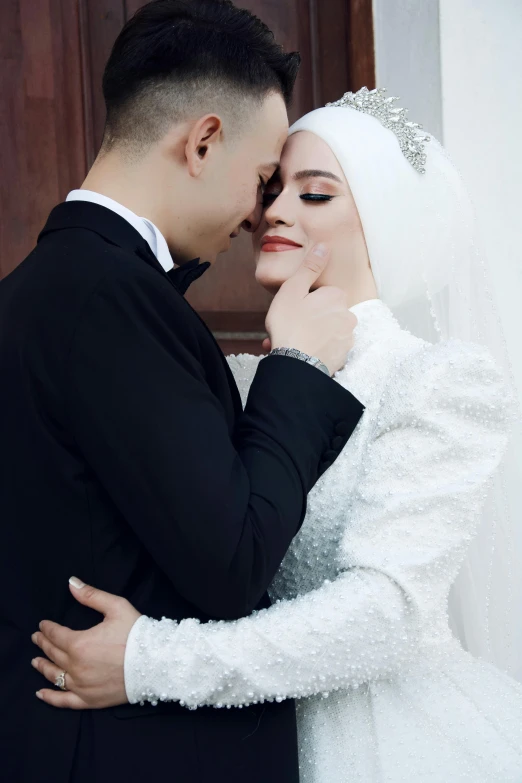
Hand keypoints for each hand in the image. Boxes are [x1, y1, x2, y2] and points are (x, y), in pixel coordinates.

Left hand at [31, 577, 140, 708]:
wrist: (156, 663)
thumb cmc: (137, 634)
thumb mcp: (116, 607)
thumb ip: (91, 596)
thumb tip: (71, 582)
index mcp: (79, 643)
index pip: (55, 635)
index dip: (47, 629)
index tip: (42, 625)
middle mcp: (76, 666)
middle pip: (53, 654)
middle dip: (43, 644)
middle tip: (37, 638)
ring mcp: (81, 685)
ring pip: (54, 676)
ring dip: (43, 667)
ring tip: (35, 661)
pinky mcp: (90, 700)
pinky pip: (64, 701)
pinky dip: (50, 697)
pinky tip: (41, 693)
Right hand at [265, 244, 356, 374]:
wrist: (295, 364)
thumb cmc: (290, 325)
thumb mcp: (293, 289)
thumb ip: (309, 267)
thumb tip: (324, 246)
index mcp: (337, 297)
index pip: (322, 294)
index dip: (305, 302)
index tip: (292, 310)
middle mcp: (348, 316)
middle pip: (325, 313)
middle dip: (308, 319)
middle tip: (287, 327)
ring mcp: (347, 338)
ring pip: (325, 332)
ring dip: (309, 336)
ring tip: (289, 343)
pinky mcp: (343, 357)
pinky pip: (327, 348)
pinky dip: (314, 349)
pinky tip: (299, 353)